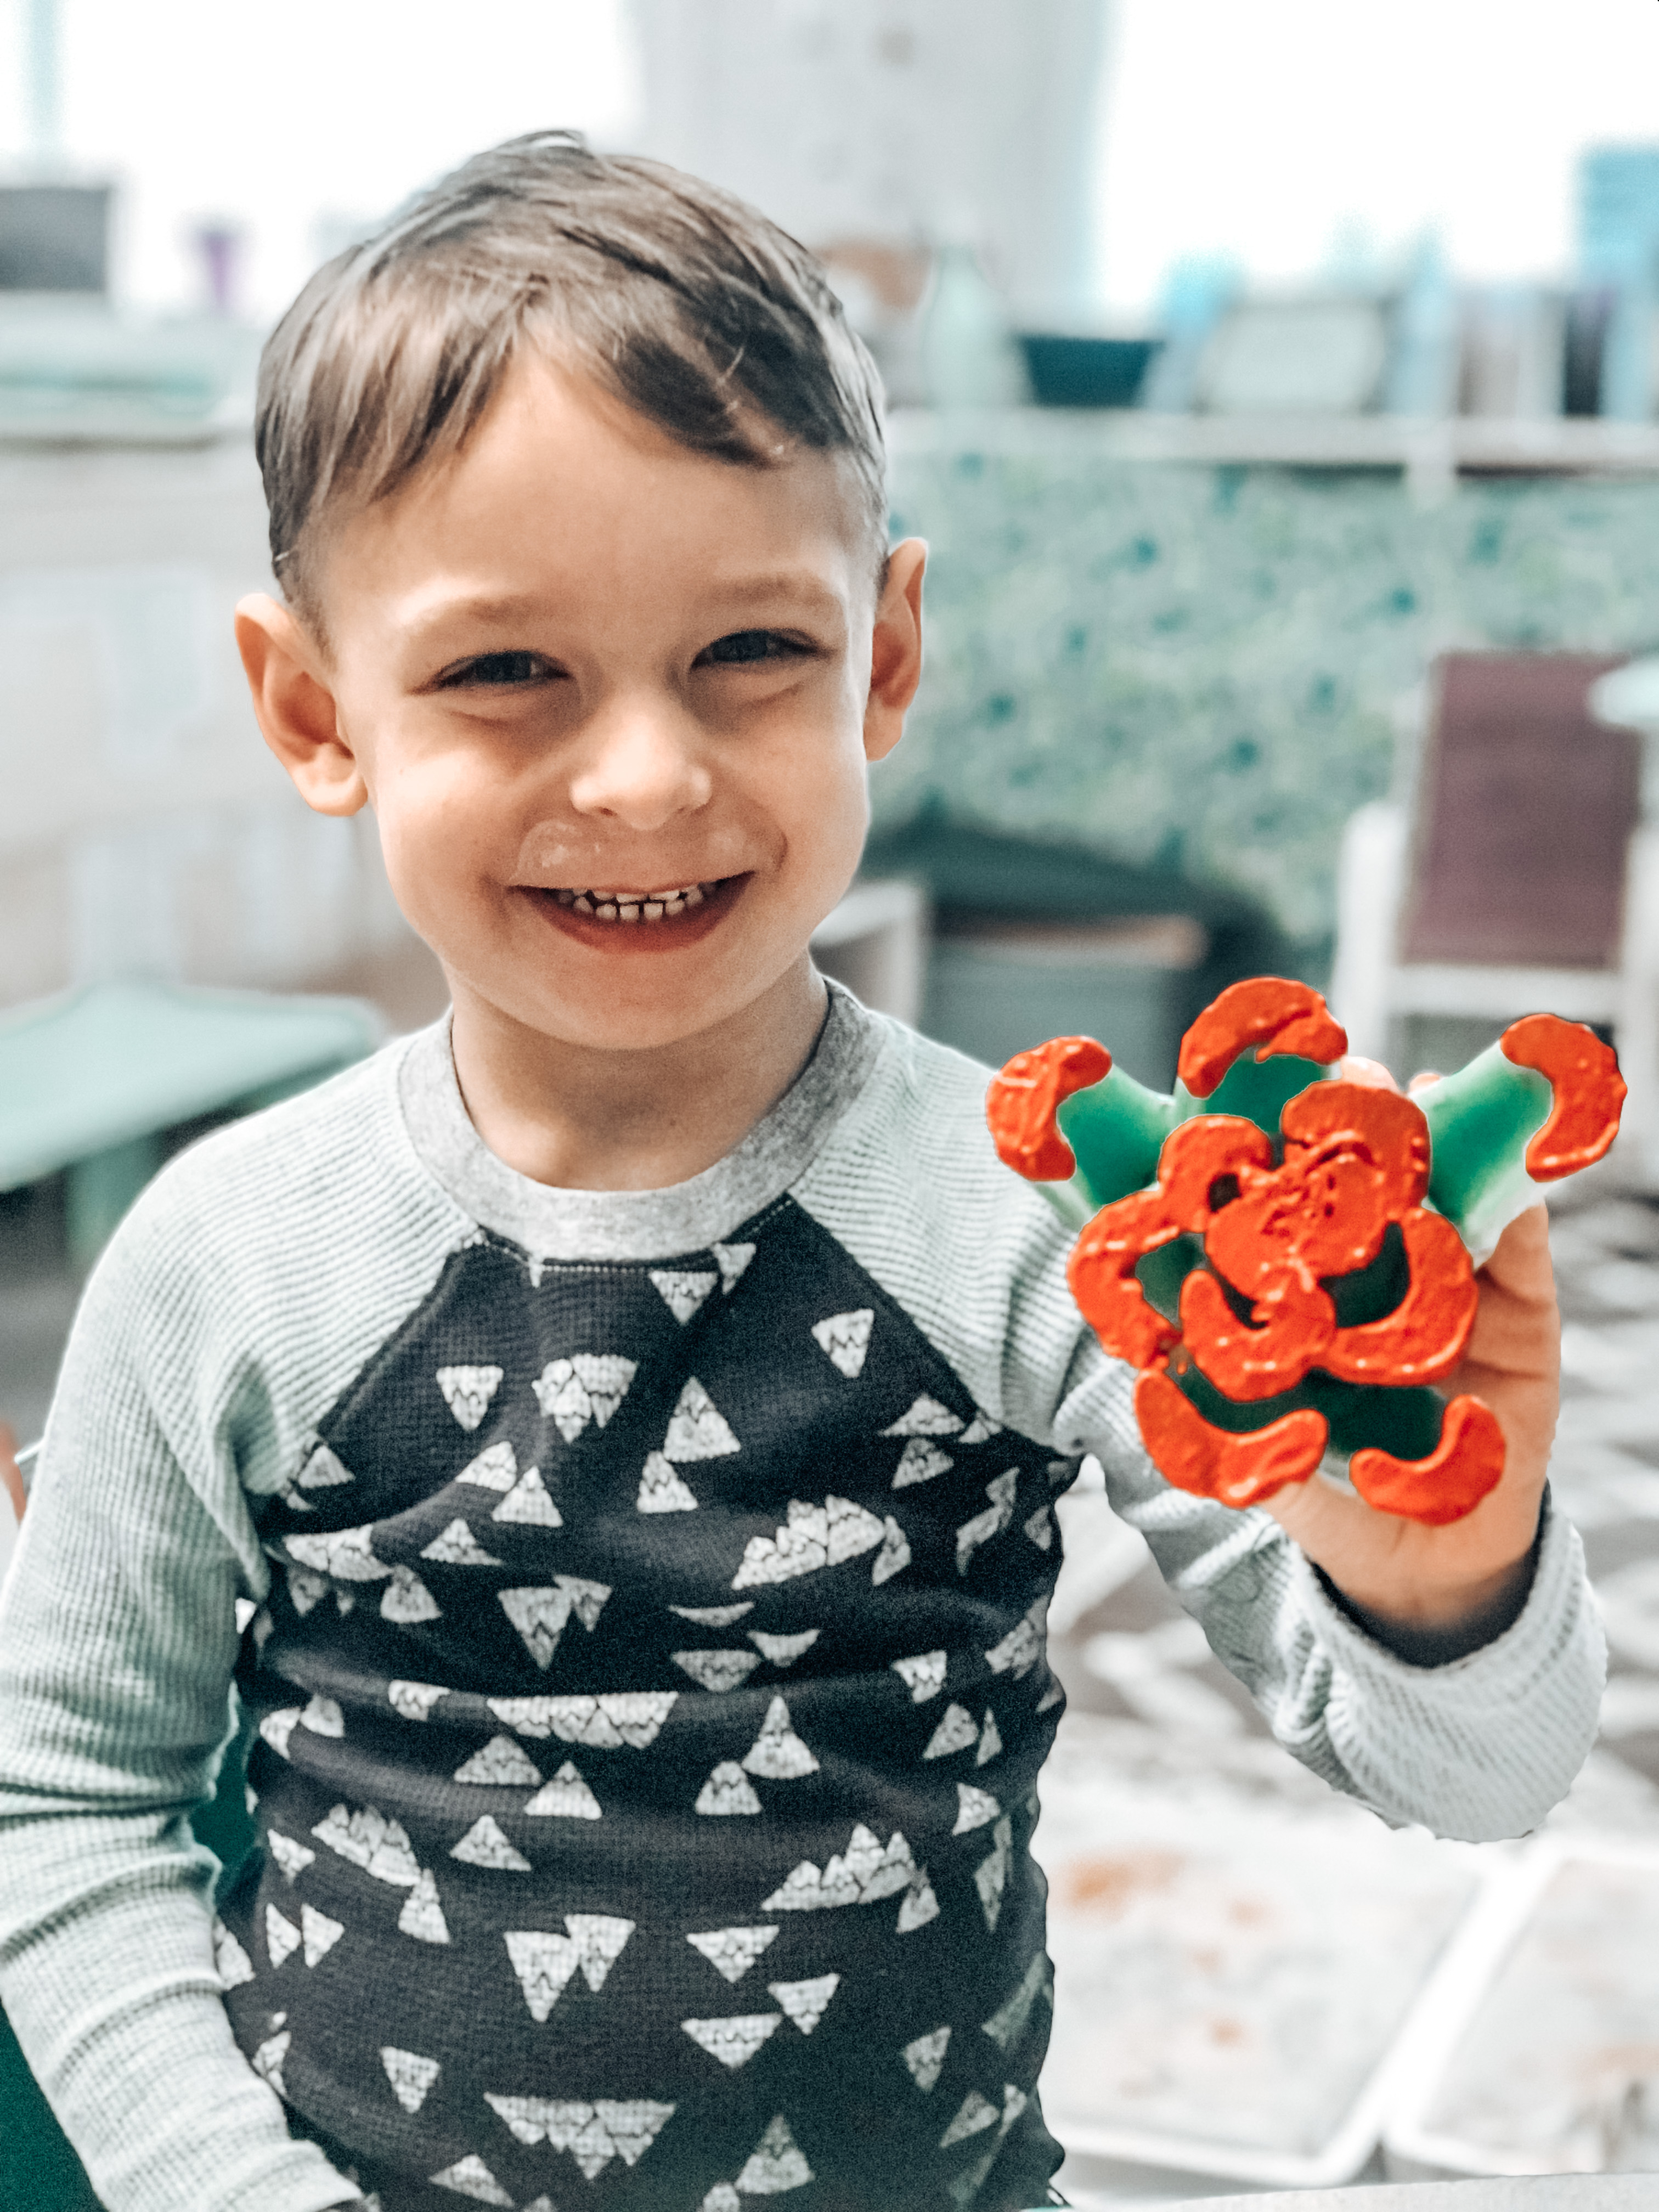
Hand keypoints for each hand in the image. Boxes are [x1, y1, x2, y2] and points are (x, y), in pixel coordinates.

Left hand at [1261, 1063, 1559, 1642]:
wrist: (1446, 1571)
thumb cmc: (1350, 1514)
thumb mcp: (1288, 1490)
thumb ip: (1244, 1456)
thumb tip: (1162, 1409)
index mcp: (1311, 1307)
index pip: (1285, 1224)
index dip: (1265, 1169)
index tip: (1238, 1116)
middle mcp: (1376, 1283)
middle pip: (1360, 1189)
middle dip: (1345, 1125)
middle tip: (1327, 1077)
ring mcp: (1451, 1288)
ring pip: (1442, 1196)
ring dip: (1426, 1137)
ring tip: (1404, 1089)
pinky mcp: (1523, 1311)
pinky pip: (1522, 1243)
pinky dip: (1517, 1197)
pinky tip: (1502, 1158)